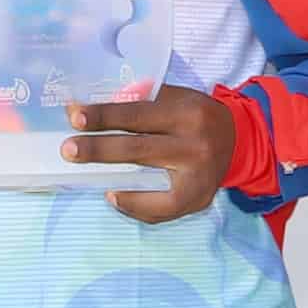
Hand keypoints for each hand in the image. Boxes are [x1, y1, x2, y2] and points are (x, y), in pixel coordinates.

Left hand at [61, 86, 238, 222]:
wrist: (238, 140)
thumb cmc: (195, 116)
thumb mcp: (175, 98)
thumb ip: (141, 101)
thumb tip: (92, 108)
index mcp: (186, 113)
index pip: (137, 114)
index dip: (104, 117)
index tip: (75, 117)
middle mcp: (194, 145)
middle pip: (138, 149)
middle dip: (99, 149)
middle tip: (68, 150)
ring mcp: (198, 176)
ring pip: (148, 182)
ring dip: (113, 181)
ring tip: (88, 179)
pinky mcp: (198, 199)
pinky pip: (160, 209)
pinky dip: (134, 205)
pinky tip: (114, 196)